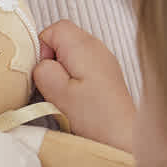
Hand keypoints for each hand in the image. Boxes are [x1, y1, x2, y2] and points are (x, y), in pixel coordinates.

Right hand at [33, 21, 135, 152]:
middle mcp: (97, 47)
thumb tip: (41, 64)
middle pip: (64, 38)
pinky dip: (74, 78)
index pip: (54, 28)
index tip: (43, 73)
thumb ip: (43, 70)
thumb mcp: (59, 93)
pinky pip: (83, 66)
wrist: (125, 139)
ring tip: (65, 95)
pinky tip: (77, 98)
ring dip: (62, 71)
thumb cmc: (95, 118)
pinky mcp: (108, 75)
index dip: (41, 48)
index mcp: (84, 46)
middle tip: (53, 85)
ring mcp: (105, 60)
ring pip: (72, 53)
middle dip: (51, 59)